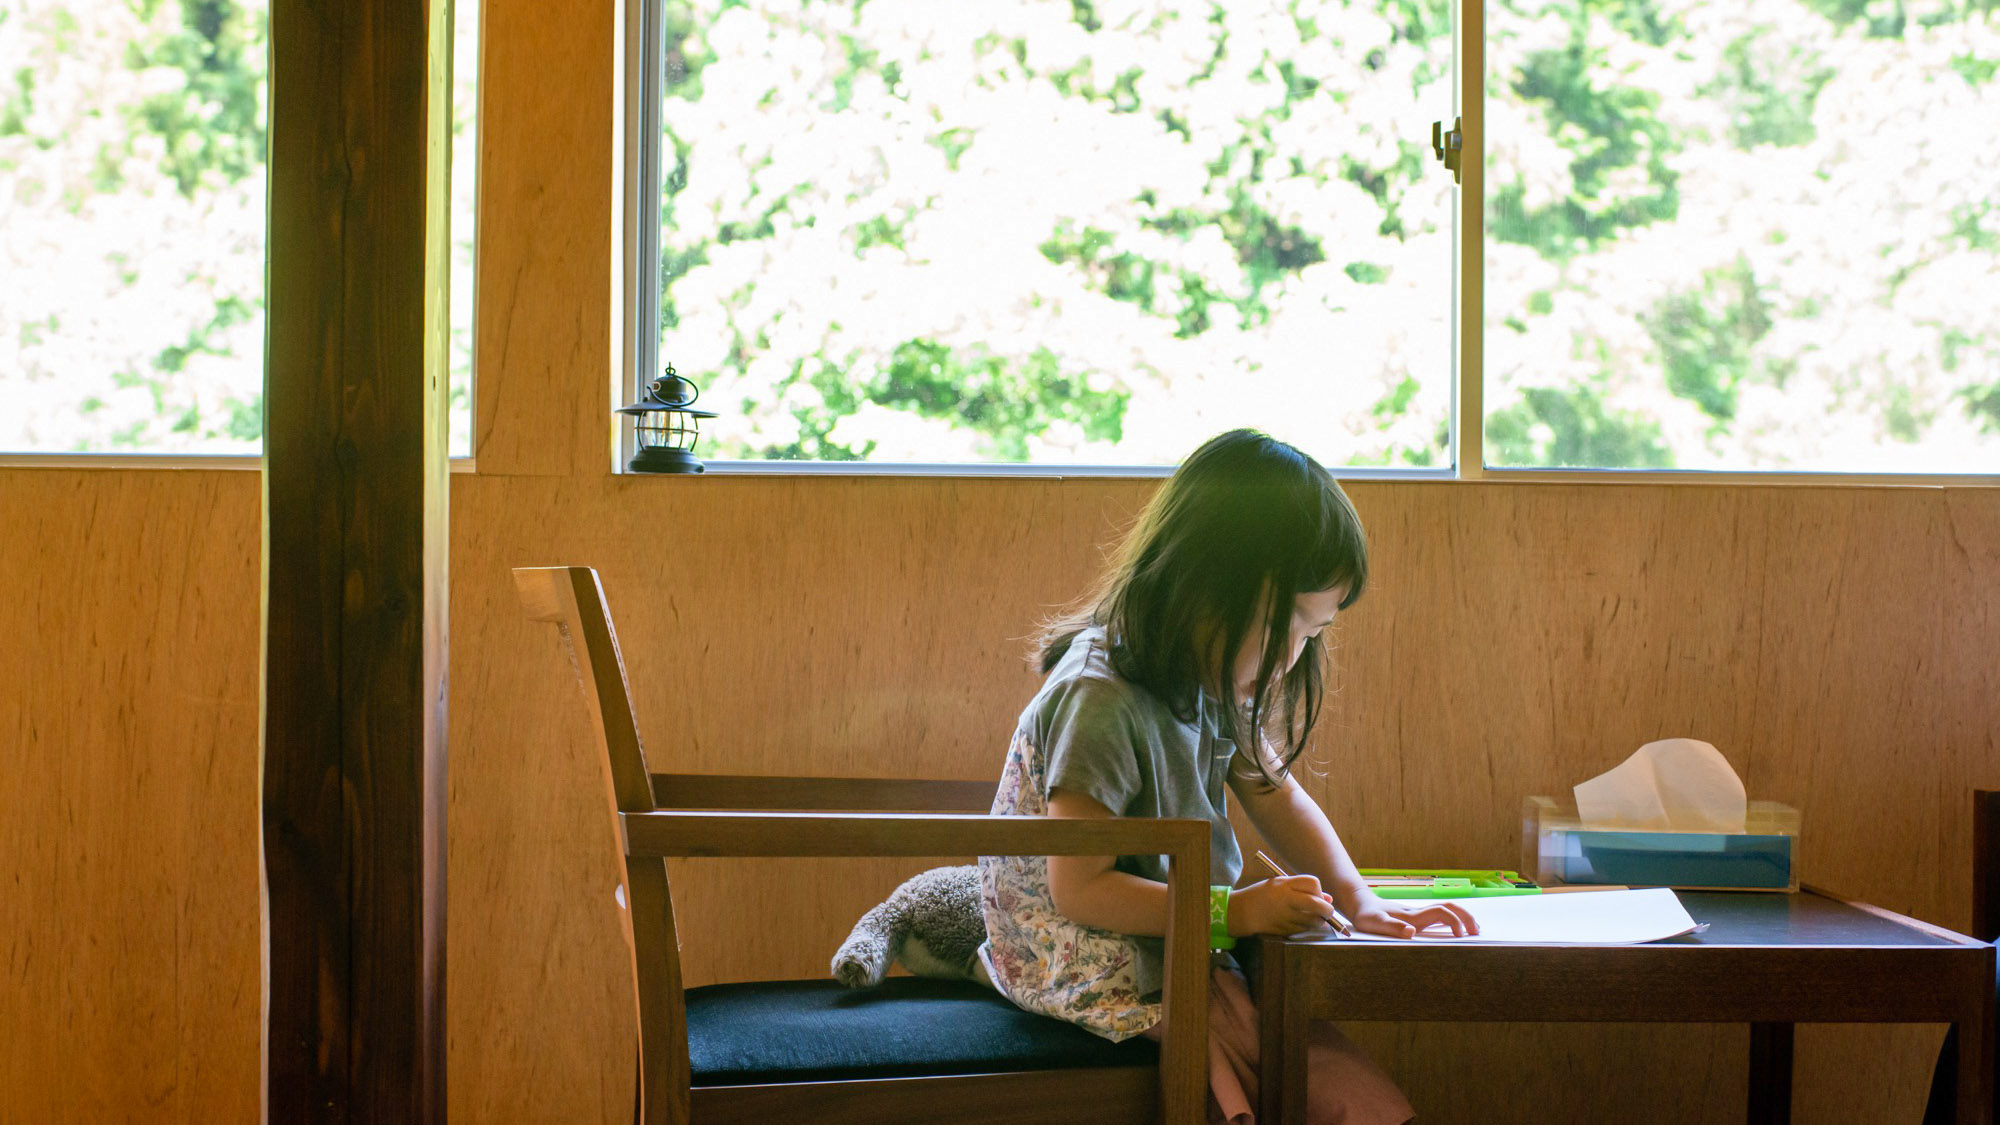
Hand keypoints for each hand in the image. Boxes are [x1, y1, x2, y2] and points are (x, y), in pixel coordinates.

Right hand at [1227, 875, 1337, 935]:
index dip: (1319, 890)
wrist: (1243, 912)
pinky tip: (1299, 923)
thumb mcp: (1281, 884)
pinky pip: (1304, 930)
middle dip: (1327, 910)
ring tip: (1312, 917)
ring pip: (1314, 921)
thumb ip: (1304, 889)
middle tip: (1327, 911)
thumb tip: (1329, 899)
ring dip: (1318, 921)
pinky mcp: (1285, 930)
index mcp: (1285, 885)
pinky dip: (1307, 927)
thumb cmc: (1263, 895)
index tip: (1317, 894)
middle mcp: (1286, 900)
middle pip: (1318, 905)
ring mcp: (1286, 917)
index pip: (1313, 883)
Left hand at [1348, 895, 1479, 938]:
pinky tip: (1455, 931)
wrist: (1358, 902)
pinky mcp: (1414, 917)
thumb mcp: (1373, 923)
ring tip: (1474, 931)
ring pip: (1445, 910)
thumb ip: (1391, 927)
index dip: (1454, 921)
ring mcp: (1417, 914)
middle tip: (1477, 932)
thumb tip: (1412, 932)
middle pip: (1449, 908)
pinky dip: (1451, 921)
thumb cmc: (1364, 915)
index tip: (1461, 936)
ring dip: (1461, 917)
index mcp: (1412, 916)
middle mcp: (1418, 913)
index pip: (1440, 912)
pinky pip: (1438, 916)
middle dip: (1466, 917)